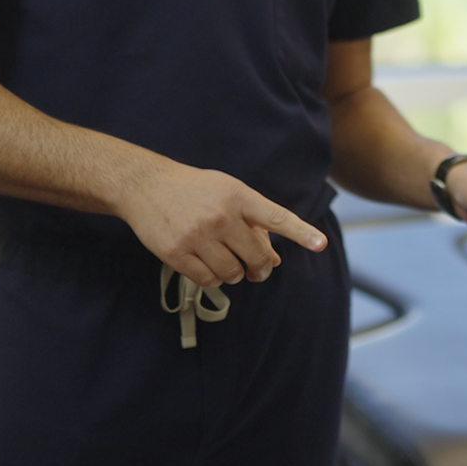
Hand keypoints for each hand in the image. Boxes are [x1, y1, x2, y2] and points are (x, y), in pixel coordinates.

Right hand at [116, 160, 326, 287]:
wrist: (146, 185)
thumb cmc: (195, 189)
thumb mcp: (228, 192)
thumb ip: (253, 220)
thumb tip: (273, 258)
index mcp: (238, 196)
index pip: (276, 217)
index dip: (300, 232)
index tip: (320, 243)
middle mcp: (221, 216)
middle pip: (255, 257)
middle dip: (260, 268)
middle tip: (257, 269)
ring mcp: (198, 236)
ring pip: (232, 274)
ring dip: (234, 273)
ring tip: (225, 259)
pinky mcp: (177, 254)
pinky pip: (208, 280)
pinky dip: (213, 278)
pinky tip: (207, 264)